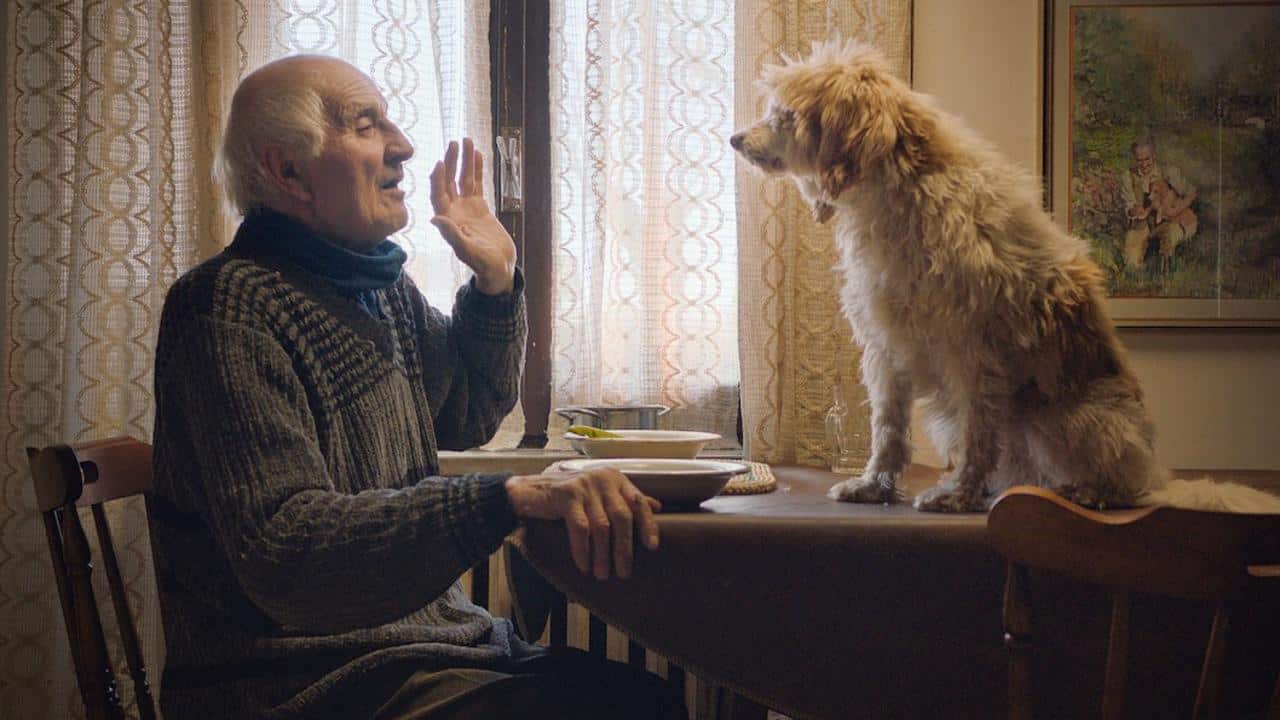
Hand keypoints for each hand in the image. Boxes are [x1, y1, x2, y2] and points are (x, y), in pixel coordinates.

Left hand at [429, 138, 516, 294]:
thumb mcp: (468, 251)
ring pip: (463, 179)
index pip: (438, 195)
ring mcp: (466, 207)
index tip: (440, 162)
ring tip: (467, 140)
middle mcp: (454, 211)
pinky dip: (477, 169)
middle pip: (449, 182)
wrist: (499, 268)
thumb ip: (453, 235)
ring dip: (464, 161)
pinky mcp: (480, 207)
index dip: (438, 179)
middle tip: (454, 143)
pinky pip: (477, 184)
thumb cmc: (483, 265)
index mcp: (448, 221)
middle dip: (451, 162)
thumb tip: (436, 219)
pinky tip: (477, 154)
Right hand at [505, 469, 661, 579]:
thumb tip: (657, 506)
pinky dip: (583, 550)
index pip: (638, 501)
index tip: (652, 546)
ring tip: (602, 574)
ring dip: (603, 555)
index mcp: (614, 479)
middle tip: (624, 572)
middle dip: (624, 548)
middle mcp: (602, 479)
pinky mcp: (566, 495)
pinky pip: (580, 529)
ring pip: (601, 526)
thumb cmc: (568, 497)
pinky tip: (584, 565)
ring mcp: (584, 486)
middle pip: (622, 517)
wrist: (528, 492)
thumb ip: (626, 499)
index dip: (647, 524)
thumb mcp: (600, 494)